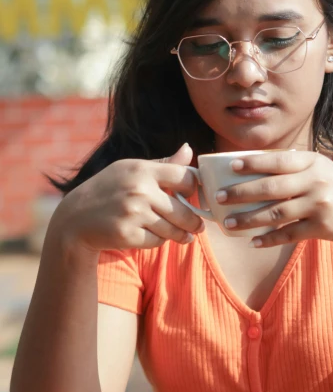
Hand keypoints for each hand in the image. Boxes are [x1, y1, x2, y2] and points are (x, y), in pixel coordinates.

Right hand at [49, 143, 203, 252]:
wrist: (75, 218)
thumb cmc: (108, 190)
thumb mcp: (131, 170)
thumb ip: (163, 164)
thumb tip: (189, 150)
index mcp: (142, 170)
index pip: (185, 177)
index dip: (194, 188)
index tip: (194, 196)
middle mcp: (139, 190)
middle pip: (184, 211)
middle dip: (194, 222)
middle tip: (198, 227)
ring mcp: (133, 213)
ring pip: (173, 230)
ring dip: (179, 234)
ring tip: (183, 235)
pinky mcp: (127, 234)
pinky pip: (157, 241)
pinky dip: (158, 241)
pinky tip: (153, 235)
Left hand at [215, 150, 332, 248]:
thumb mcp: (322, 169)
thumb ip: (295, 165)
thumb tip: (257, 161)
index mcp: (313, 162)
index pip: (277, 161)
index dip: (253, 163)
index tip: (230, 166)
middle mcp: (316, 181)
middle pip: (271, 187)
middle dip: (241, 192)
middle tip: (219, 196)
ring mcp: (319, 205)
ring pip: (276, 213)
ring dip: (248, 219)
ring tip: (228, 223)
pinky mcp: (321, 227)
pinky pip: (288, 234)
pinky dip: (269, 239)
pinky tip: (252, 242)